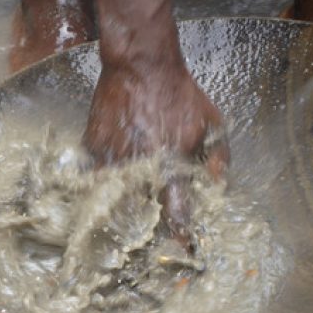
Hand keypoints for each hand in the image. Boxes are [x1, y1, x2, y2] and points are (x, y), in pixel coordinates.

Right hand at [82, 61, 227, 250]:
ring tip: (121, 219)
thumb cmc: (179, 93)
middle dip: (143, 229)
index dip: (180, 235)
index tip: (184, 247)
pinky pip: (94, 174)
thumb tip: (219, 185)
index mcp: (170, 165)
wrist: (141, 65)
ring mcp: (113, 157)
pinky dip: (100, 182)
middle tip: (147, 239)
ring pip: (111, 197)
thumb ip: (218, 157)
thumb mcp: (212, 122)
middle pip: (138, 213)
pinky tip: (105, 184)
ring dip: (118, 209)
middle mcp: (140, 166)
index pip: (176, 212)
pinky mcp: (93, 145)